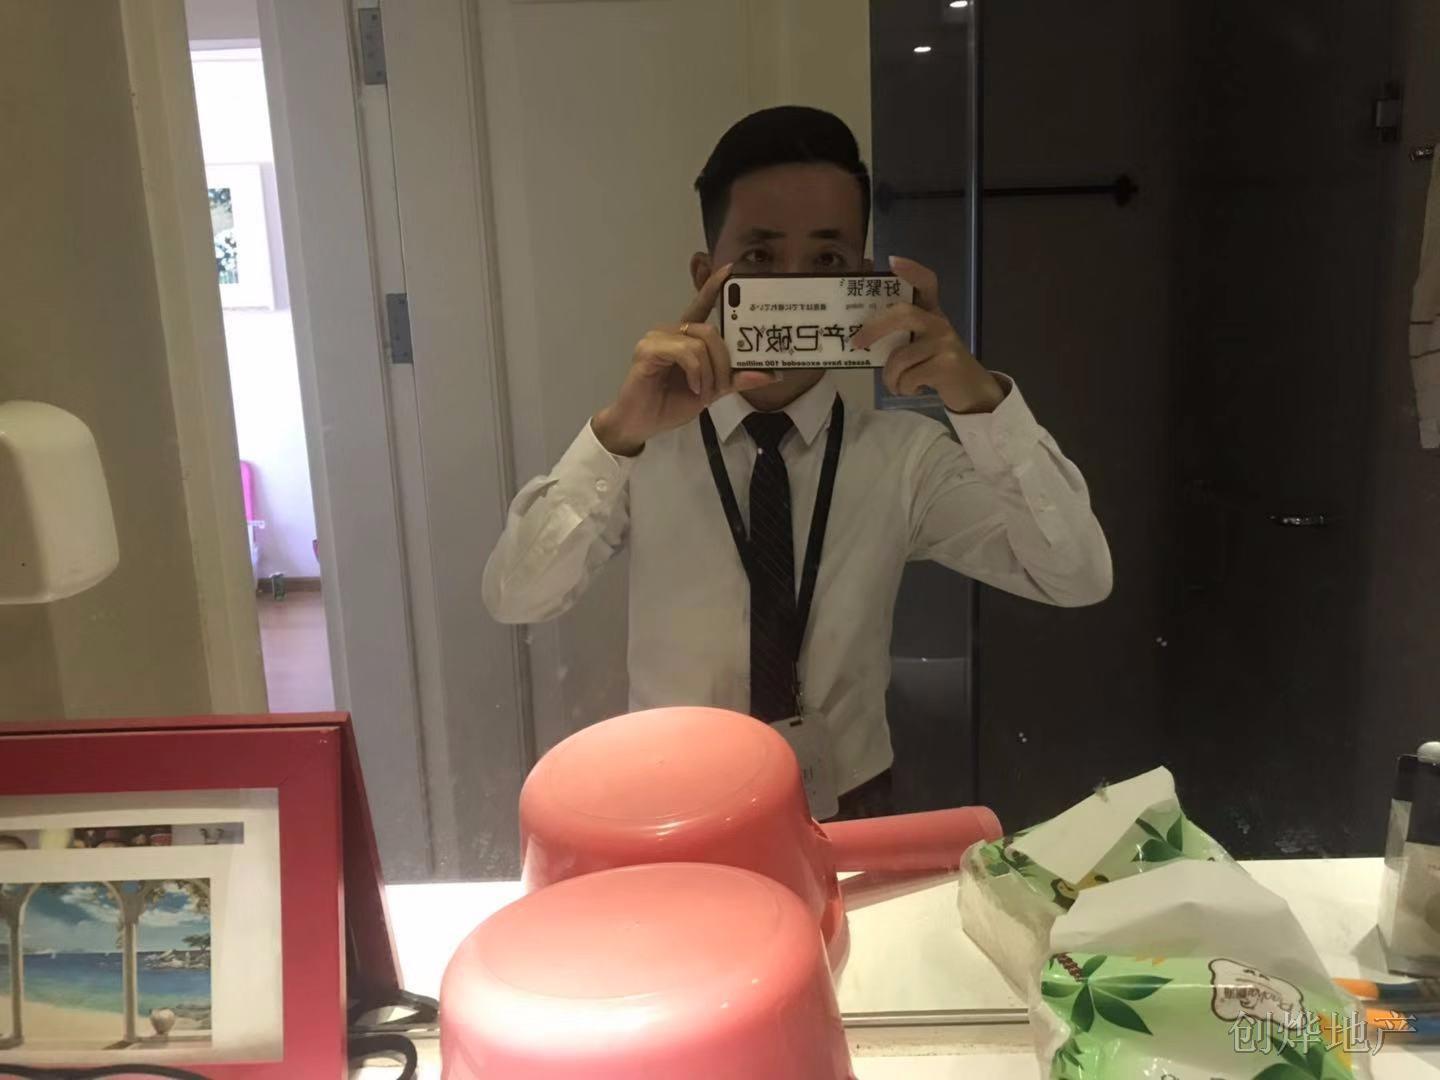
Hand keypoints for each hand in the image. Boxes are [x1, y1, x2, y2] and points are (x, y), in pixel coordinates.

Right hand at [592, 263, 775, 455]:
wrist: (643, 424)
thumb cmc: (671, 404)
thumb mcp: (712, 391)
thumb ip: (736, 379)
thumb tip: (772, 374)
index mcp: (686, 337)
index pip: (702, 306)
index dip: (713, 287)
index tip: (730, 270)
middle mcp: (672, 331)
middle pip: (710, 332)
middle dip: (722, 363)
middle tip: (718, 388)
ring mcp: (658, 338)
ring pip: (700, 343)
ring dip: (708, 373)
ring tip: (702, 392)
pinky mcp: (648, 350)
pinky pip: (685, 352)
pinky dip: (695, 372)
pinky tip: (692, 387)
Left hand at [850, 256, 1005, 413]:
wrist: (972, 391)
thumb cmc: (937, 367)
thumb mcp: (922, 345)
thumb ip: (900, 337)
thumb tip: (860, 336)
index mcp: (932, 314)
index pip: (926, 283)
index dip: (911, 271)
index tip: (892, 261)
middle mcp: (939, 323)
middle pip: (902, 314)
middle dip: (874, 328)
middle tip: (856, 343)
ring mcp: (944, 343)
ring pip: (899, 358)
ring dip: (890, 378)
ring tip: (897, 384)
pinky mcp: (947, 364)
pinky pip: (907, 378)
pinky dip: (902, 389)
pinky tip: (914, 389)